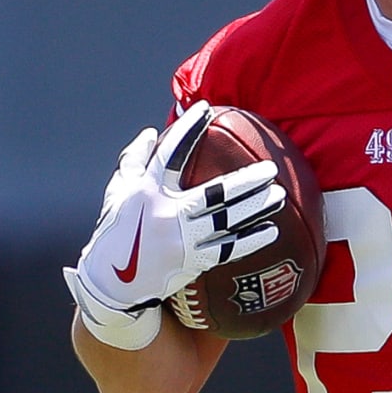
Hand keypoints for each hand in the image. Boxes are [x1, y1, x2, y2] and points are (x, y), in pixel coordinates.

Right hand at [64, 102, 285, 348]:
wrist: (112, 282)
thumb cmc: (115, 231)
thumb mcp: (117, 193)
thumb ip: (134, 160)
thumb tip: (154, 131)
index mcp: (147, 190)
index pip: (171, 152)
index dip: (188, 129)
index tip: (206, 110)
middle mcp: (166, 213)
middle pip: (216, 192)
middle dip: (247, 180)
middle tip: (271, 169)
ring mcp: (180, 239)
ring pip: (227, 220)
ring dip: (256, 208)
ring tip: (280, 195)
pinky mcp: (190, 262)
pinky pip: (227, 249)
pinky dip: (250, 240)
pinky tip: (271, 231)